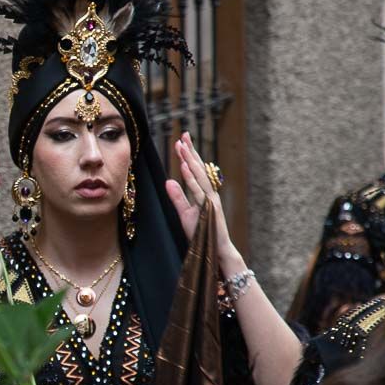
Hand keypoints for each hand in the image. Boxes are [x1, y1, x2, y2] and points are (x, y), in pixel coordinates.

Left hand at [163, 133, 235, 263]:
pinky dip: (190, 179)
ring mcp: (210, 199)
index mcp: (203, 193)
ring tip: (181, 146)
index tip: (182, 140)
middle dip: (190, 151)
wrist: (216, 250)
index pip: (195, 170)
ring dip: (189, 160)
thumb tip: (168, 181)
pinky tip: (184, 167)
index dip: (189, 155)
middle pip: (199, 168)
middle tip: (183, 134)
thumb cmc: (201, 232)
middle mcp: (209, 193)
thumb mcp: (184, 213)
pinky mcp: (209, 208)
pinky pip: (197, 191)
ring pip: (198, 176)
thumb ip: (177, 197)